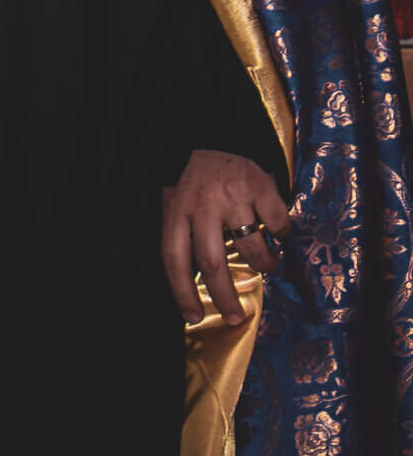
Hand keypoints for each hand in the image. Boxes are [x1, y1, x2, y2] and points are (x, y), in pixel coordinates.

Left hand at [163, 149, 289, 323]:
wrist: (216, 138)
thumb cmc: (196, 183)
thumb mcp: (178, 203)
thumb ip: (184, 236)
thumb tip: (196, 285)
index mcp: (176, 211)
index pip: (174, 259)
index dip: (182, 291)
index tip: (193, 317)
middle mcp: (202, 206)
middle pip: (212, 262)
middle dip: (224, 296)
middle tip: (236, 318)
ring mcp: (232, 197)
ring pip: (249, 247)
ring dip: (262, 265)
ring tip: (267, 266)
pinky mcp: (260, 187)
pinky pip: (276, 225)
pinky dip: (281, 234)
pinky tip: (278, 232)